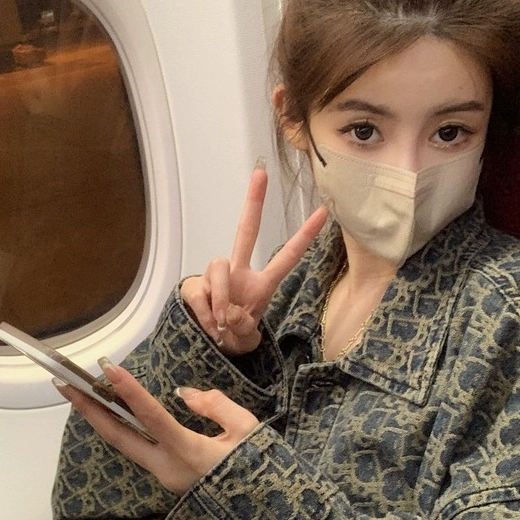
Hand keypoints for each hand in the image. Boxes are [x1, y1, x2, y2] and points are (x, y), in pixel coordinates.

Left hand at [55, 361, 259, 495]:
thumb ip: (216, 406)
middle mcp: (166, 468)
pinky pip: (138, 448)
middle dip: (89, 409)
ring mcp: (163, 476)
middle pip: (119, 436)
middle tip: (63, 384)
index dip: (129, 391)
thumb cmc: (260, 472)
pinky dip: (121, 427)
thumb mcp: (249, 431)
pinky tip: (112, 411)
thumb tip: (181, 394)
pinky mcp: (166, 478)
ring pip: (124, 444)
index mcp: (189, 453)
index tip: (108, 368)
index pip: (151, 417)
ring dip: (100, 418)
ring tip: (79, 393)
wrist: (261, 516)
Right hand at [180, 163, 326, 354]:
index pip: (287, 256)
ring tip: (221, 322)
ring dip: (221, 295)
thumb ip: (242, 327)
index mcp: (262, 284)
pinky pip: (199, 291)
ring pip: (219, 266)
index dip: (305, 236)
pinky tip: (208, 323)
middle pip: (246, 231)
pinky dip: (204, 312)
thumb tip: (228, 313)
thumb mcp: (246, 337)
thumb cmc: (234, 335)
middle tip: (261, 173)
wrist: (210, 346)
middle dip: (254, 202)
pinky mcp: (195, 285)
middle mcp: (239, 272)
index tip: (324, 212)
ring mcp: (216, 277)